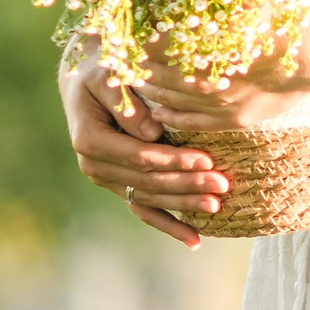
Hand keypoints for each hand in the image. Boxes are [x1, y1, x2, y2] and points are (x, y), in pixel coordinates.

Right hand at [59, 35, 227, 244]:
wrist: (87, 81)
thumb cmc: (102, 70)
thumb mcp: (108, 74)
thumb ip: (125, 101)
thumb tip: (151, 133)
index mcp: (90, 140)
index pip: (140, 157)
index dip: (174, 161)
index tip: (207, 159)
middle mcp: (94, 165)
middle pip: (148, 182)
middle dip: (187, 185)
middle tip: (222, 185)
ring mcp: (107, 178)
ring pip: (150, 198)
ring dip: (184, 205)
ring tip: (217, 206)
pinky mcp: (120, 184)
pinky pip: (145, 209)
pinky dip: (170, 225)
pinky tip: (195, 240)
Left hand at [131, 0, 309, 125]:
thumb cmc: (287, 15)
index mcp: (219, 44)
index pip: (162, 41)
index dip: (140, 33)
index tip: (124, 22)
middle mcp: (218, 78)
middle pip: (158, 70)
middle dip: (136, 59)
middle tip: (116, 47)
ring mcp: (225, 104)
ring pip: (166, 97)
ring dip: (145, 83)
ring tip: (131, 68)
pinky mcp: (233, 120)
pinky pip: (184, 120)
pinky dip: (163, 109)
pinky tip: (153, 96)